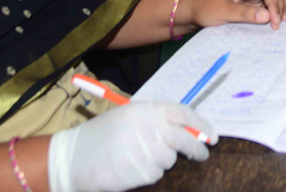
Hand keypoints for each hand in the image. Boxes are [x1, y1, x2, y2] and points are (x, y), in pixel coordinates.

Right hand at [48, 101, 215, 191]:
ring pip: (170, 159)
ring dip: (163, 161)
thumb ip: (159, 121)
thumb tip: (194, 131)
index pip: (183, 113)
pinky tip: (130, 168)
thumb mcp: (129, 118)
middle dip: (197, 148)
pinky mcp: (138, 172)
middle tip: (203, 154)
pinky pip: (156, 175)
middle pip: (185, 139)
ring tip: (139, 157)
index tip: (212, 135)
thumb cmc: (103, 136)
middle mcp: (146, 127)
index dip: (201, 124)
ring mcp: (143, 150)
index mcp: (145, 109)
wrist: (73, 158)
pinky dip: (148, 174)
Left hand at [181, 0, 285, 29]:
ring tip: (280, 23)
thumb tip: (267, 16)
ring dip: (280, 7)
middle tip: (279, 24)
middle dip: (280, 5)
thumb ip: (244, 13)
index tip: (275, 22)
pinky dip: (273, 12)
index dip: (275, 4)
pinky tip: (273, 22)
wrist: (191, 10)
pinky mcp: (250, 2)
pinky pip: (267, 5)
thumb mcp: (222, 11)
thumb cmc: (203, 7)